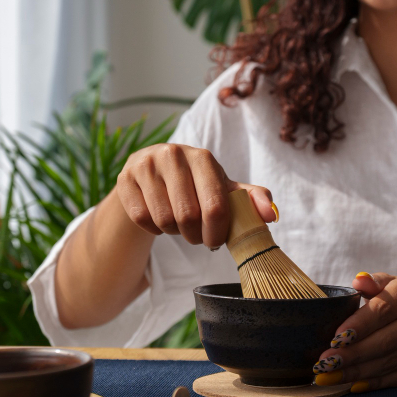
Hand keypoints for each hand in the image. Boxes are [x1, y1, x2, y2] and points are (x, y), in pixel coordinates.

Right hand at [116, 144, 276, 246]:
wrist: (154, 176)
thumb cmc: (196, 185)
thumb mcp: (224, 189)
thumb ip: (250, 199)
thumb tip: (271, 215)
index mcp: (203, 157)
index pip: (215, 206)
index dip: (217, 232)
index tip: (215, 241)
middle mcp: (173, 154)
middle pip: (188, 216)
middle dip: (195, 235)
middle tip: (196, 235)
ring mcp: (145, 165)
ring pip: (164, 220)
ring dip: (174, 232)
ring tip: (179, 224)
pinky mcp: (124, 179)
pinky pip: (142, 219)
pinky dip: (153, 229)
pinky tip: (159, 218)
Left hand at [312, 272, 396, 392]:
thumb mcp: (395, 284)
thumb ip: (374, 282)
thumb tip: (358, 280)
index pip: (382, 310)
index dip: (358, 325)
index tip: (335, 337)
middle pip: (384, 342)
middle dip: (351, 354)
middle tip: (324, 362)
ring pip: (386, 364)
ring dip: (355, 372)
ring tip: (328, 376)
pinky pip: (394, 379)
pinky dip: (371, 383)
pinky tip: (349, 385)